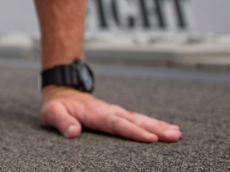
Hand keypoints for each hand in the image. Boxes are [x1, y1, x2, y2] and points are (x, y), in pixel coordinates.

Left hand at [41, 86, 181, 142]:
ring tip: (177, 133)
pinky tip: (166, 129)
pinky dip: (153, 124)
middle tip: (175, 135)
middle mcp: (110, 112)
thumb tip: (73, 132)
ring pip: (140, 119)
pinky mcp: (118, 114)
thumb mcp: (53, 113)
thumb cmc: (58, 105)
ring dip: (158, 126)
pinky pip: (138, 119)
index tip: (151, 139)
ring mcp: (116, 112)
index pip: (117, 124)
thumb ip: (62, 122)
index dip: (133, 132)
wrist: (62, 89)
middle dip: (156, 128)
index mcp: (96, 114)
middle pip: (135, 121)